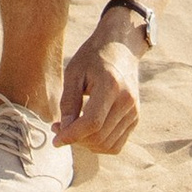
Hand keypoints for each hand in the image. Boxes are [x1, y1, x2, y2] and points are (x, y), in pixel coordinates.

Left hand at [54, 32, 141, 156]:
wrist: (121, 47)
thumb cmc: (93, 56)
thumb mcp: (74, 73)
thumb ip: (69, 102)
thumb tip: (64, 130)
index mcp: (111, 86)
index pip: (92, 123)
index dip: (72, 135)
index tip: (55, 140)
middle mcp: (127, 101)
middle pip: (99, 137)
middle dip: (76, 139)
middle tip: (58, 129)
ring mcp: (134, 111)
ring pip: (107, 144)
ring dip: (86, 144)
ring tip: (71, 129)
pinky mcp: (135, 118)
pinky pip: (116, 144)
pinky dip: (99, 144)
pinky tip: (86, 132)